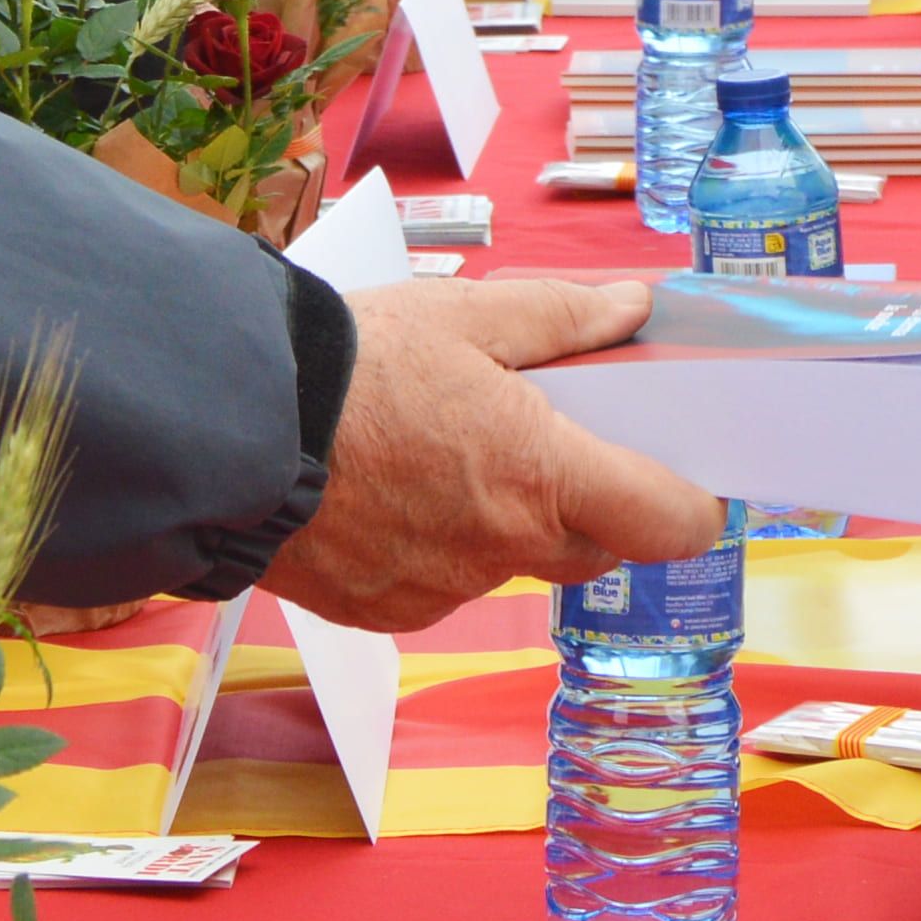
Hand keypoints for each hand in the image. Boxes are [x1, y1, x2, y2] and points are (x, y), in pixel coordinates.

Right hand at [255, 273, 720, 631]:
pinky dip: (435, 546)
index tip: (685, 477)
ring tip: (445, 453)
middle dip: (589, 502)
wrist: (228, 426)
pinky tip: (390, 491)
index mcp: (541, 475)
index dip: (692, 505)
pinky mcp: (385, 612)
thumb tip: (633, 309)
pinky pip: (442, 585)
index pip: (670, 525)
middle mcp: (502, 549)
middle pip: (595, 548)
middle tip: (548, 440)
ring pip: (513, 564)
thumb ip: (561, 318)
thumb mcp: (464, 313)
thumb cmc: (348, 364)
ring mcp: (442, 591)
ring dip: (504, 522)